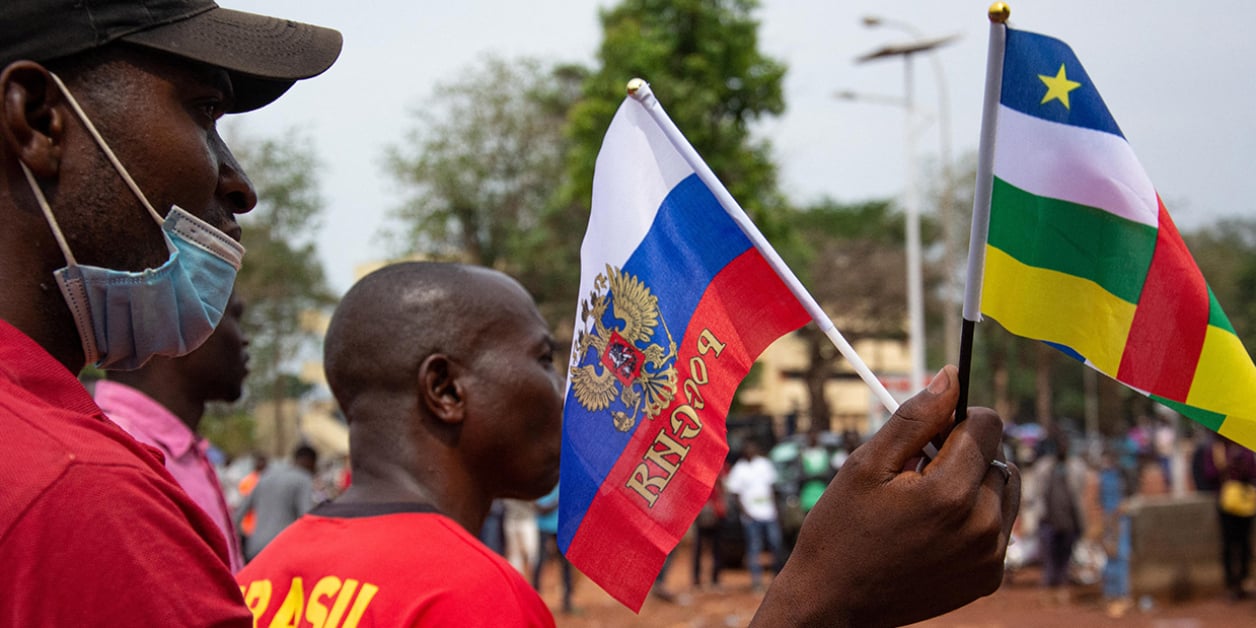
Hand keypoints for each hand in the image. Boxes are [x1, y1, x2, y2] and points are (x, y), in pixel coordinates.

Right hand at [752, 365, 1019, 627]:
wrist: (834, 601)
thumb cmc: (842, 529)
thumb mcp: (866, 464)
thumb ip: (915, 417)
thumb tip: (951, 376)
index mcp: (950, 493)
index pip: (988, 424)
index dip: (957, 418)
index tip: (928, 432)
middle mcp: (982, 526)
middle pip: (997, 456)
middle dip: (963, 454)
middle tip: (916, 473)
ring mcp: (990, 556)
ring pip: (1004, 490)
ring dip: (975, 485)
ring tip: (927, 501)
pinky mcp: (990, 577)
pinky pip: (1000, 527)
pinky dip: (975, 518)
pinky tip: (934, 530)